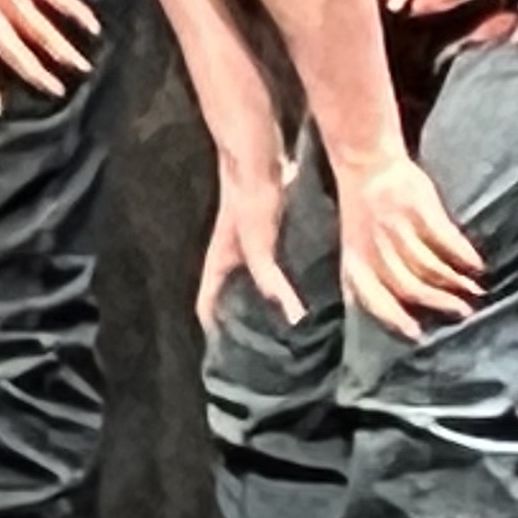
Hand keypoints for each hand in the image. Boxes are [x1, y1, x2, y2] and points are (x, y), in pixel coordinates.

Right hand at [198, 160, 300, 334]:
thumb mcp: (256, 244)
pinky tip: (310, 291)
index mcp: (219, 262)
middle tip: (268, 351)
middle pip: (232, 299)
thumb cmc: (248, 199)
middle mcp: (232, 259)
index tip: (230, 360)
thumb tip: (290, 316)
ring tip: (292, 326)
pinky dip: (290, 283)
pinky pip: (279, 269)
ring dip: (270, 304)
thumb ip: (269, 279)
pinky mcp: (272, 236)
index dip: (214, 332)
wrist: (259, 158)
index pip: (207, 305)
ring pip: (257, 285)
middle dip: (245, 323)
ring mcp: (252, 247)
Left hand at [334, 149, 485, 337]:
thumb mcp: (353, 243)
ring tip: (474, 291)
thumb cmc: (363, 210)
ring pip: (429, 265)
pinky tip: (477, 265)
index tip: (417, 334)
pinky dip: (463, 255)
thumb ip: (363, 275)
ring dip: (455, 282)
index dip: (394, 318)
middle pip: (408, 286)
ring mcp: (396, 226)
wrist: (367, 159)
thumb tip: (370, 311)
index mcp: (355, 258)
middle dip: (438, 303)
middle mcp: (374, 245)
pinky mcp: (417, 207)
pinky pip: (445, 238)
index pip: (372, 297)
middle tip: (462, 313)